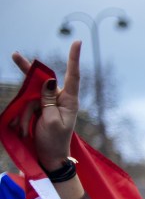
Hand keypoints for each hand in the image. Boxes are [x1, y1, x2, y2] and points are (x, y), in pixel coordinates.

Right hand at [11, 42, 81, 170]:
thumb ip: (49, 100)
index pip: (73, 76)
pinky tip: (23, 129)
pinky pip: (26, 104)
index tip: (77, 42)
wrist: (48, 156)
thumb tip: (49, 80)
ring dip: (25, 112)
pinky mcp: (37, 107)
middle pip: (43, 81)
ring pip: (30, 95)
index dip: (73, 58)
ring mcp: (47, 102)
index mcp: (70, 101)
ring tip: (26, 129)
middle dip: (28, 78)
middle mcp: (60, 98)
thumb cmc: (54, 140)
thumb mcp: (52, 121)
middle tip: (15, 55)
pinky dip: (22, 116)